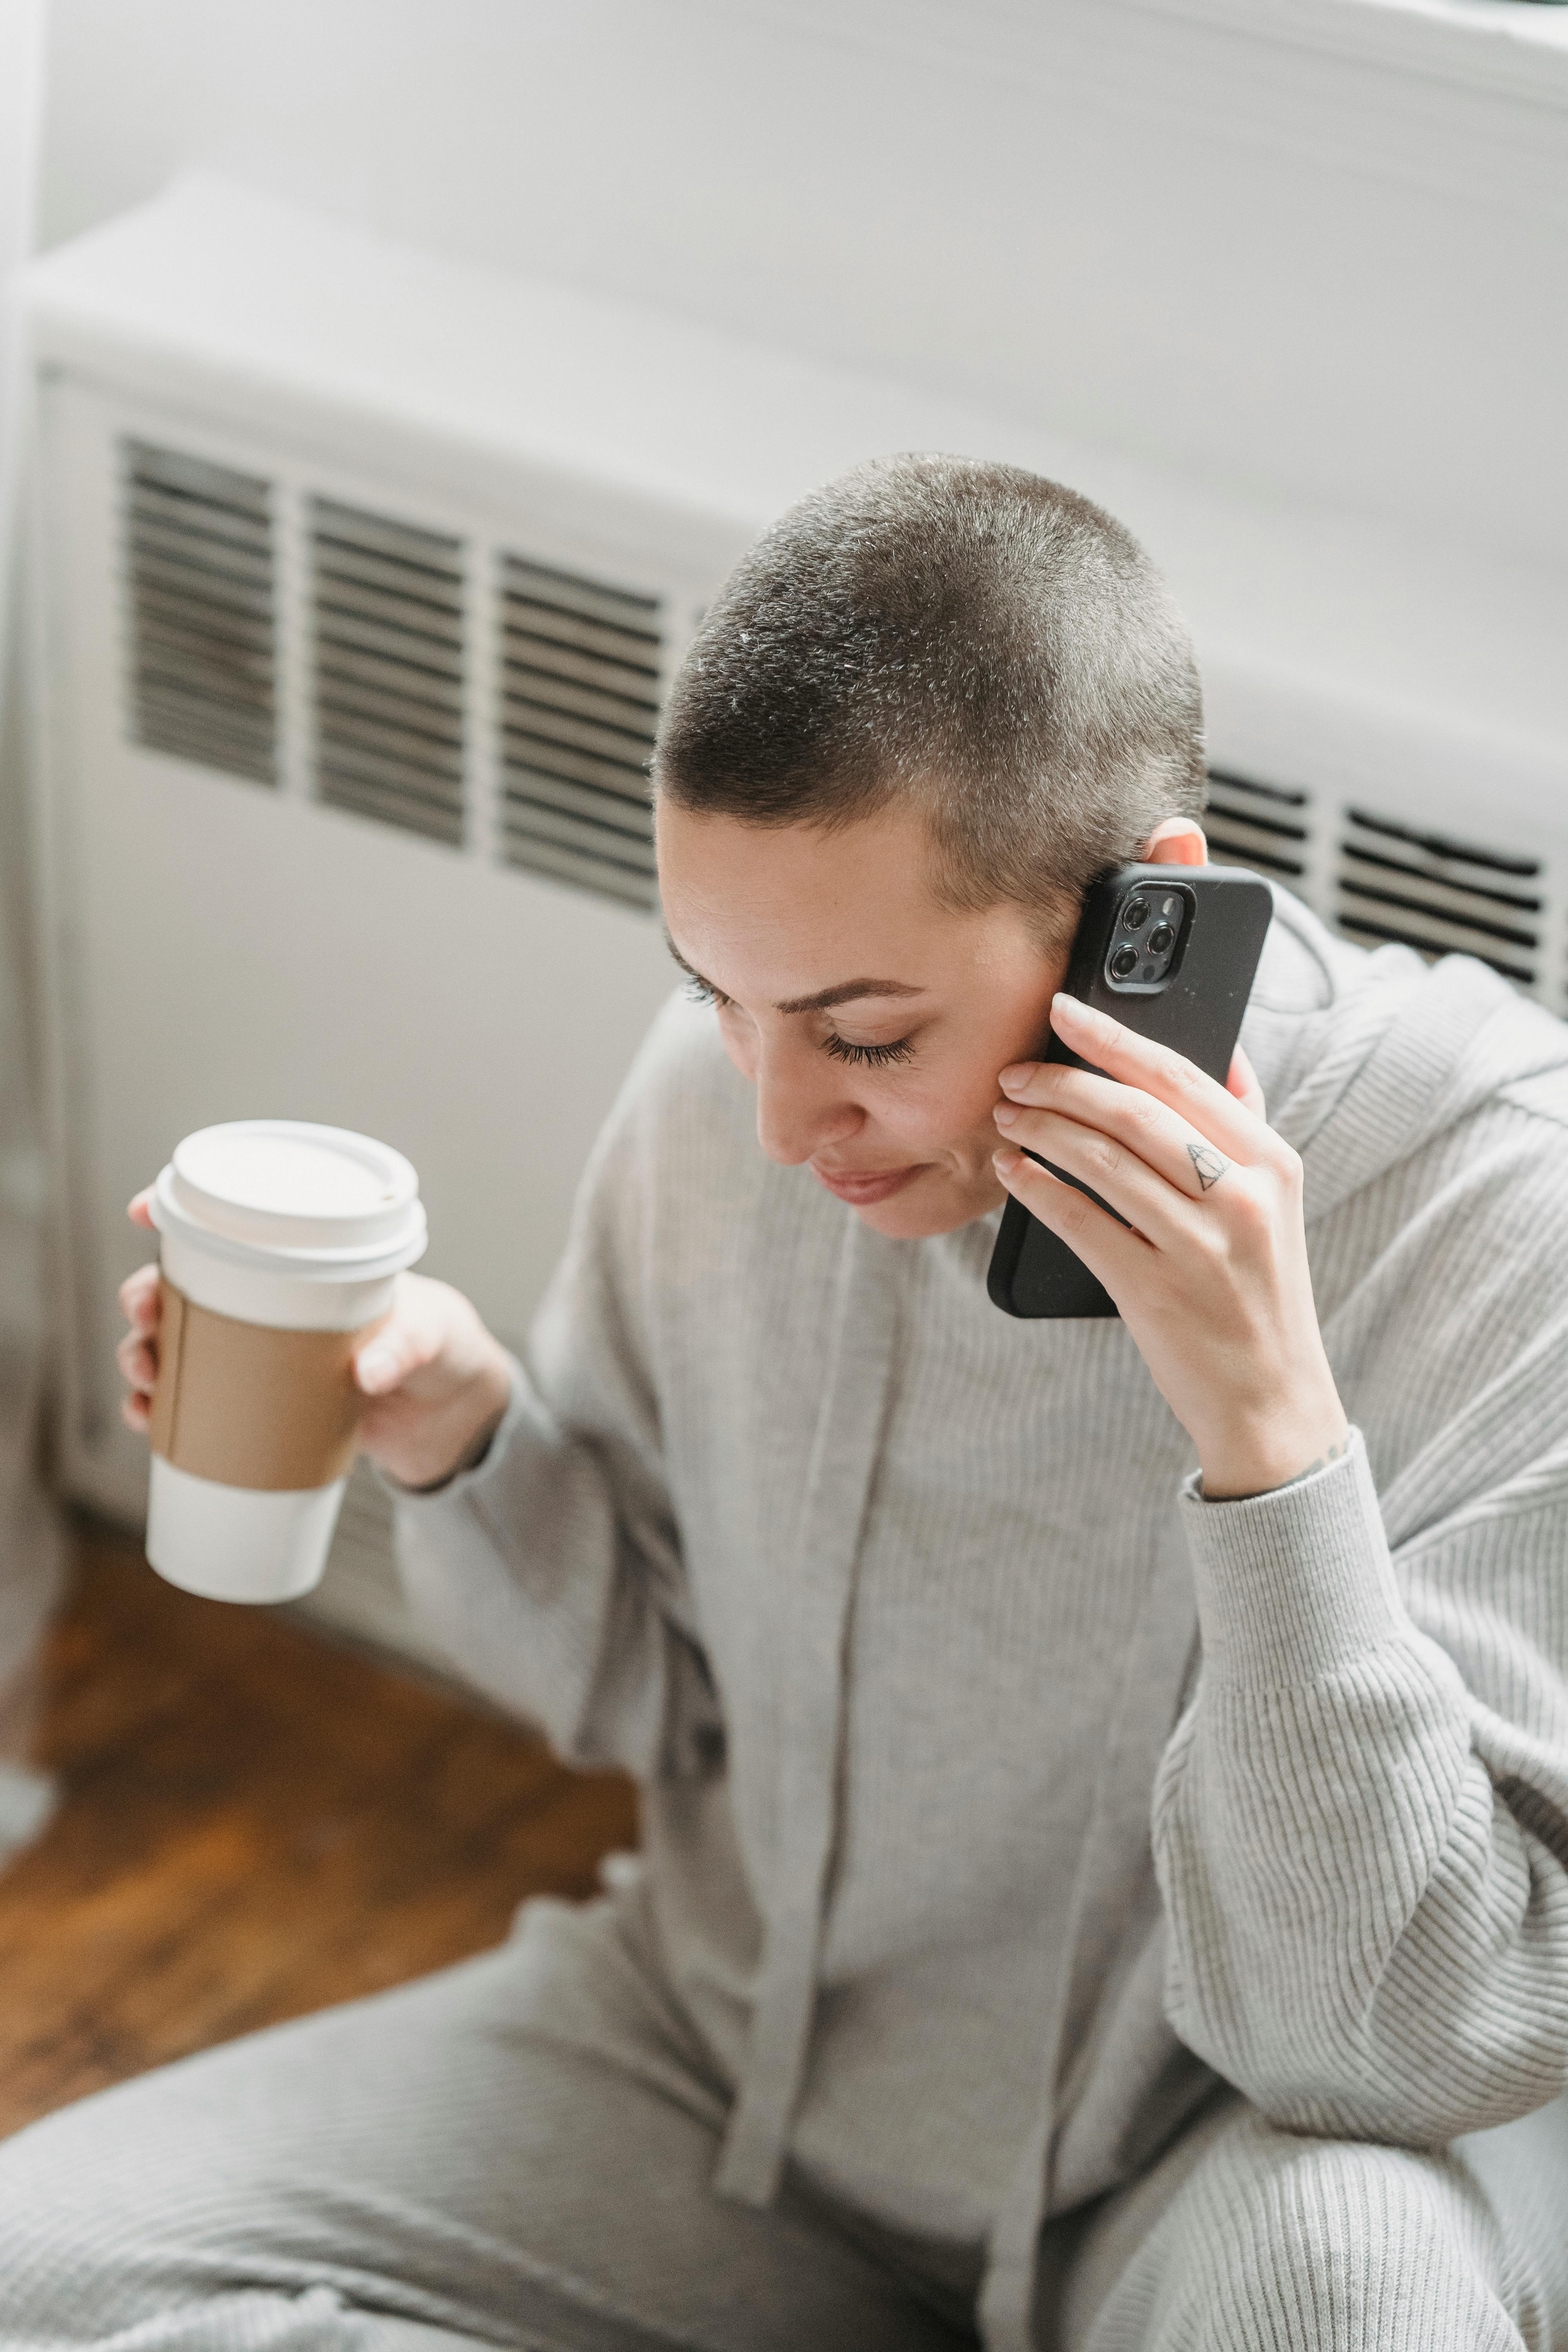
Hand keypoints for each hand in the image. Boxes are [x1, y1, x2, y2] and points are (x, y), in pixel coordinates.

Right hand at [116, 1190, 511, 1489]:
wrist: (453, 1415)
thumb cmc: (444, 1349)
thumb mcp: (432, 1336)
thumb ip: (405, 1348)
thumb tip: (368, 1373)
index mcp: (309, 1264)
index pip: (235, 1223)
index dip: (179, 1210)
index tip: (141, 1211)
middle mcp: (274, 1301)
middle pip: (185, 1285)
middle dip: (145, 1295)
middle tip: (144, 1318)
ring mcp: (262, 1352)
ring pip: (180, 1341)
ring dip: (146, 1353)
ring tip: (145, 1376)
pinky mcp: (262, 1402)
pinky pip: (197, 1399)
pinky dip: (165, 1409)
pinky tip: (149, 1419)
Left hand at [991, 995, 1346, 1499]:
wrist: (1272, 1400)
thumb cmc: (1258, 1293)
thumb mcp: (1273, 1203)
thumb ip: (1242, 1130)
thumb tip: (1217, 1051)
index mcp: (1271, 1162)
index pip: (1182, 1075)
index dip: (1114, 1036)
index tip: (1063, 1009)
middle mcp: (1242, 1197)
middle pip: (1134, 1110)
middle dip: (1061, 1082)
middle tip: (1013, 1073)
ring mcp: (1200, 1246)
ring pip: (1101, 1160)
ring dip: (1040, 1129)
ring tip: (1006, 1117)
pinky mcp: (1156, 1291)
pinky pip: (1080, 1221)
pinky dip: (1038, 1189)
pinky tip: (1013, 1173)